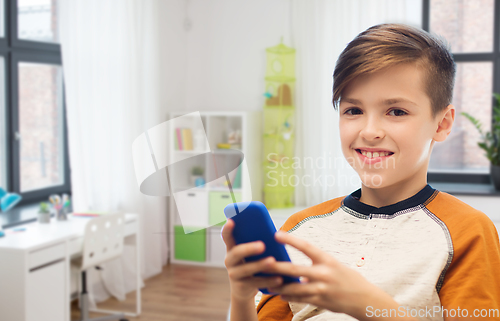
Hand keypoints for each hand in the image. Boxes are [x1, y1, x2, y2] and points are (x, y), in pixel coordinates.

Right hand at [221, 219, 282, 301]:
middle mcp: (229, 260)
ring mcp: (233, 274)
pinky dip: (268, 280)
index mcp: (232, 248)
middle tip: (262, 245)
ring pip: (246, 269)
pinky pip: (255, 283)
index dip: (227, 229)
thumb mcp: (252, 254)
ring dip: (260, 265)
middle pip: (236, 252)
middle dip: (249, 248)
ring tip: (272, 261)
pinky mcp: (241, 286)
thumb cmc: (252, 264)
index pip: (226, 236)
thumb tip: (276, 234)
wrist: (244, 289)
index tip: (231, 221)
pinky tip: (279, 279)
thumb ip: (257, 243)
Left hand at [265, 231, 394, 318]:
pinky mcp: (321, 301)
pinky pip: (300, 299)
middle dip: (278, 267)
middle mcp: (324, 274)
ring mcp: (322, 289)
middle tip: (263, 263)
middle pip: (295, 270)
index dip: (291, 240)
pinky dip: (289, 297)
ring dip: (280, 286)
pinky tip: (280, 294)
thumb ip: (317, 265)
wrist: (365, 299)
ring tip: (268, 283)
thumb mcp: (334, 265)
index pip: (306, 247)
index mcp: (327, 260)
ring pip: (295, 288)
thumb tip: (297, 270)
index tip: (276, 234)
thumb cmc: (348, 279)